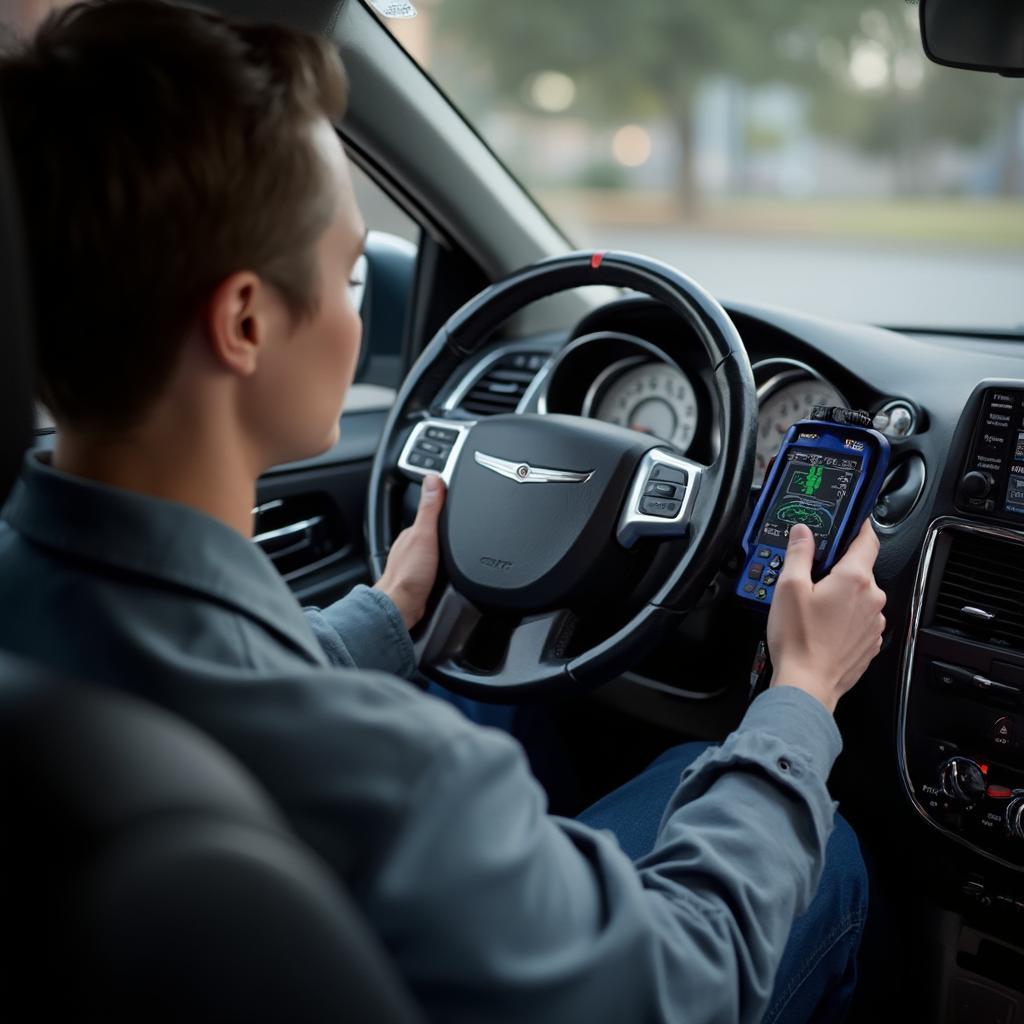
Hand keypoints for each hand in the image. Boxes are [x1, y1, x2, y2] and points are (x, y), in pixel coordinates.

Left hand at [374, 474, 444, 629]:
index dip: (444, 503)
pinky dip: (443, 563)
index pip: (431, 510)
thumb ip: (430, 508)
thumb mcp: (425, 535)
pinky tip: (448, 567)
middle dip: (444, 525)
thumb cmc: (410, 575)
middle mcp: (412, 545)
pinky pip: (435, 564)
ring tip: (456, 540)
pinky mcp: (421, 578)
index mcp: (413, 531)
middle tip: (459, 515)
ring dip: (444, 547)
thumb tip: (433, 478)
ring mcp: (415, 562)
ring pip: (434, 548)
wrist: (402, 607)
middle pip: (432, 530)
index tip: (455, 495)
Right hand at [766, 519, 885, 713]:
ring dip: (842, 596)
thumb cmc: (798, 639)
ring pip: (860, 596)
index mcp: (854, 579)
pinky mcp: (871, 642)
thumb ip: (799, 553)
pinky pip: (861, 619)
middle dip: (838, 569)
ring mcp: (875, 622)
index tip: (855, 522)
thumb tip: (803, 532)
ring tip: (814, 610)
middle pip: (860, 570)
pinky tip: (823, 627)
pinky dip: (846, 618)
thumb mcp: (788, 587)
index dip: (860, 527)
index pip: (867, 539)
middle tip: (811, 579)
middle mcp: (872, 598)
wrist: (808, 685)